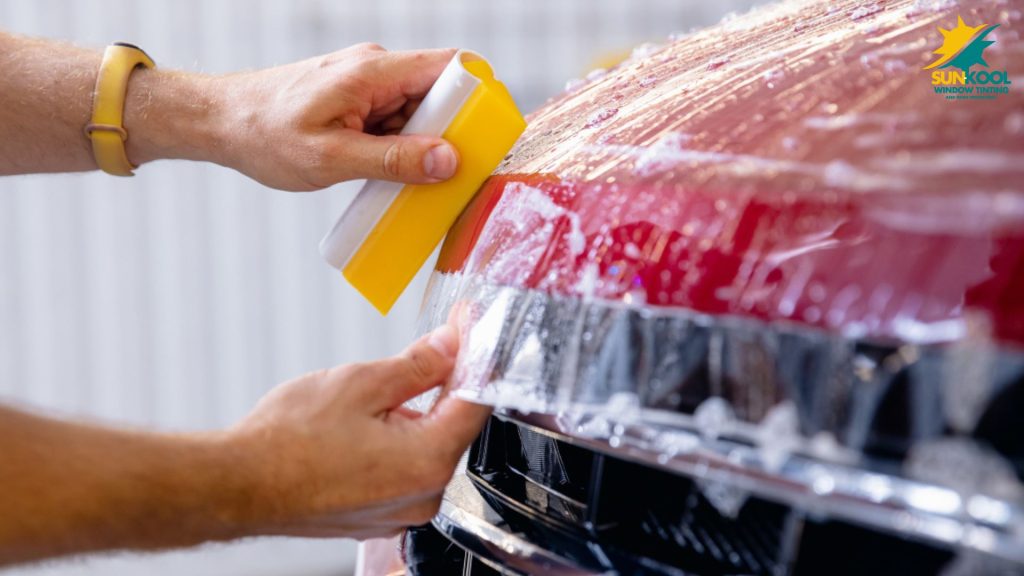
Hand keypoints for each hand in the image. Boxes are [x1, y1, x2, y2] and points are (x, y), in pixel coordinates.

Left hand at [209, 43, 460, 190]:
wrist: (220, 122)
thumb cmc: (264, 135)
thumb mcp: (332, 158)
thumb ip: (393, 160)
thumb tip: (448, 160)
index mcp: (373, 71)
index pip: (449, 67)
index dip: (477, 96)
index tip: (487, 135)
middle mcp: (375, 69)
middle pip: (438, 93)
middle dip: (448, 133)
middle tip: (443, 174)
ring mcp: (366, 84)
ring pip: (417, 111)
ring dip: (419, 145)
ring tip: (403, 180)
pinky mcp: (356, 100)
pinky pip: (395, 120)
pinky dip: (398, 147)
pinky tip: (383, 173)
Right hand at [226, 323, 489, 539]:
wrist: (237, 485)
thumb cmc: (287, 442)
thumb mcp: (361, 383)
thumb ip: (418, 365)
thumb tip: (449, 346)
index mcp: (428, 462)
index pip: (476, 400)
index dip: (475, 355)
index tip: (469, 326)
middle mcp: (424, 496)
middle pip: (453, 424)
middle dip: (446, 382)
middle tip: (432, 343)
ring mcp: (401, 512)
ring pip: (427, 446)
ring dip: (418, 412)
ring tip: (379, 390)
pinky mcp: (380, 516)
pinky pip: (404, 469)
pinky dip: (397, 440)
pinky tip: (368, 422)